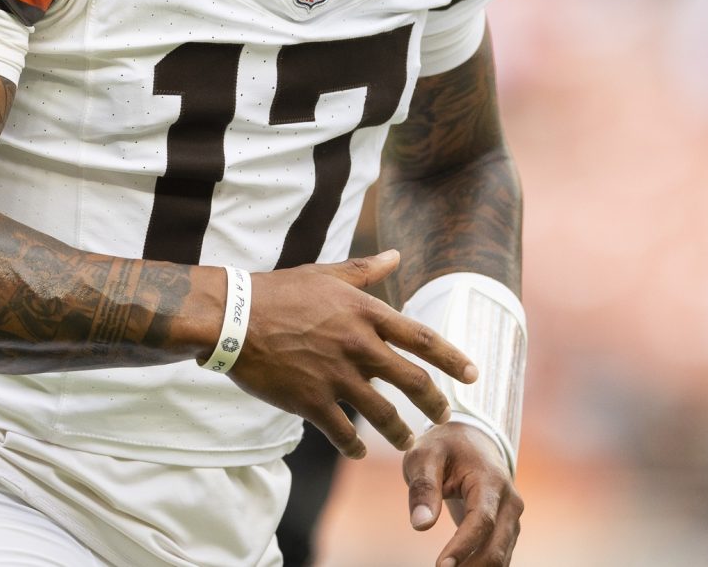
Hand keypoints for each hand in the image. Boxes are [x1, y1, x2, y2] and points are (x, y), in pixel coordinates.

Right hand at [221, 249, 477, 458]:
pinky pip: (343, 433)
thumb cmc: (279, 291)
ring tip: (407, 441)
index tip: (473, 374)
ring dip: (400, 432)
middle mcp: (359, 345)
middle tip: (445, 416)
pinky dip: (354, 447)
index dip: (453, 359)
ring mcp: (336, 376)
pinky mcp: (311, 401)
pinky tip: (357, 452)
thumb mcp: (326, 274)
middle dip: (435, 403)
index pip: (423, 338)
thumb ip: (365, 270)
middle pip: (413, 382)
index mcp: (366, 313)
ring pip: (384, 415)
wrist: (234, 317)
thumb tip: (395, 255)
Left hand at [404, 423, 522, 566]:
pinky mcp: (506, 530)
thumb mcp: (425, 456)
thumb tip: (421, 526)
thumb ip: (423, 488)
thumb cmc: (444, 446)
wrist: (472, 439)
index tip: (441, 566)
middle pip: (496, 547)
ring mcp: (511, 519)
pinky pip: (497, 557)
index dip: (463, 546)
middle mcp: (510, 502)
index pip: (482, 520)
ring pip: (500, 558)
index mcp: (491, 481)